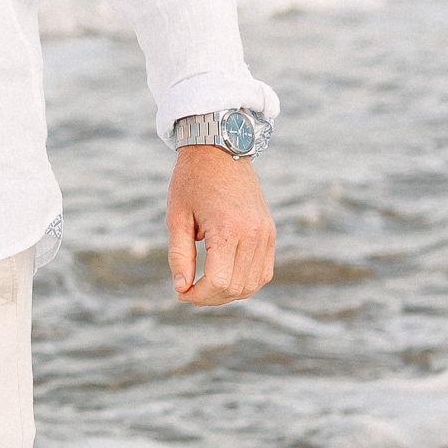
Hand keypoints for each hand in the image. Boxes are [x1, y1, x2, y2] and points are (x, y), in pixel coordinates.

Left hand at [167, 147, 274, 304]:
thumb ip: (179, 255)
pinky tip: (223, 276)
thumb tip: (181, 288)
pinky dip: (245, 281)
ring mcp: (266, 234)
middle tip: (187, 290)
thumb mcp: (177, 216)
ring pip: (253, 284)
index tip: (180, 293)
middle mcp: (254, 235)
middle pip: (236, 288)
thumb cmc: (192, 181)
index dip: (198, 295)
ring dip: (228, 292)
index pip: (218, 282)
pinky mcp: (270, 232)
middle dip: (210, 297)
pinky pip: (263, 271)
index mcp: (228, 229)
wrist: (220, 151)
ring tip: (203, 285)